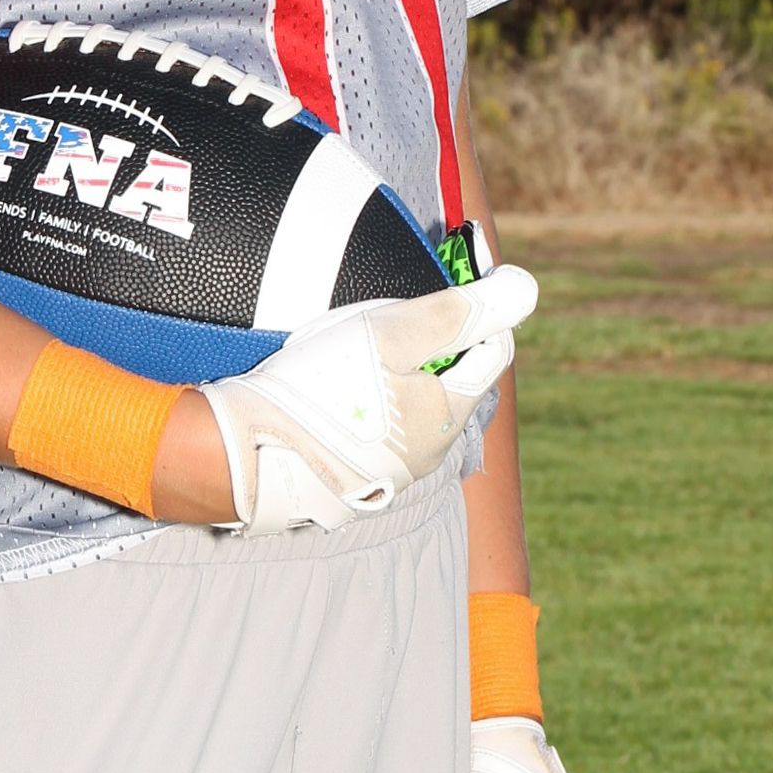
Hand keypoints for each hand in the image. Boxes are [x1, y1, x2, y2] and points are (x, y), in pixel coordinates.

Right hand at [201, 261, 537, 536]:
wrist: (247, 451)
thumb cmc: (323, 386)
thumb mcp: (393, 332)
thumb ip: (459, 311)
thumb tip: (525, 287)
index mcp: (449, 414)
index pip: (492, 353)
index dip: (482, 313)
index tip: (457, 285)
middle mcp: (431, 454)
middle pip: (454, 386)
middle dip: (438, 350)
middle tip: (403, 319)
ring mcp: (392, 476)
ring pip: (418, 415)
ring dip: (404, 382)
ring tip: (364, 356)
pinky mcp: (353, 487)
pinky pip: (381, 438)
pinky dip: (373, 410)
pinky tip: (339, 395)